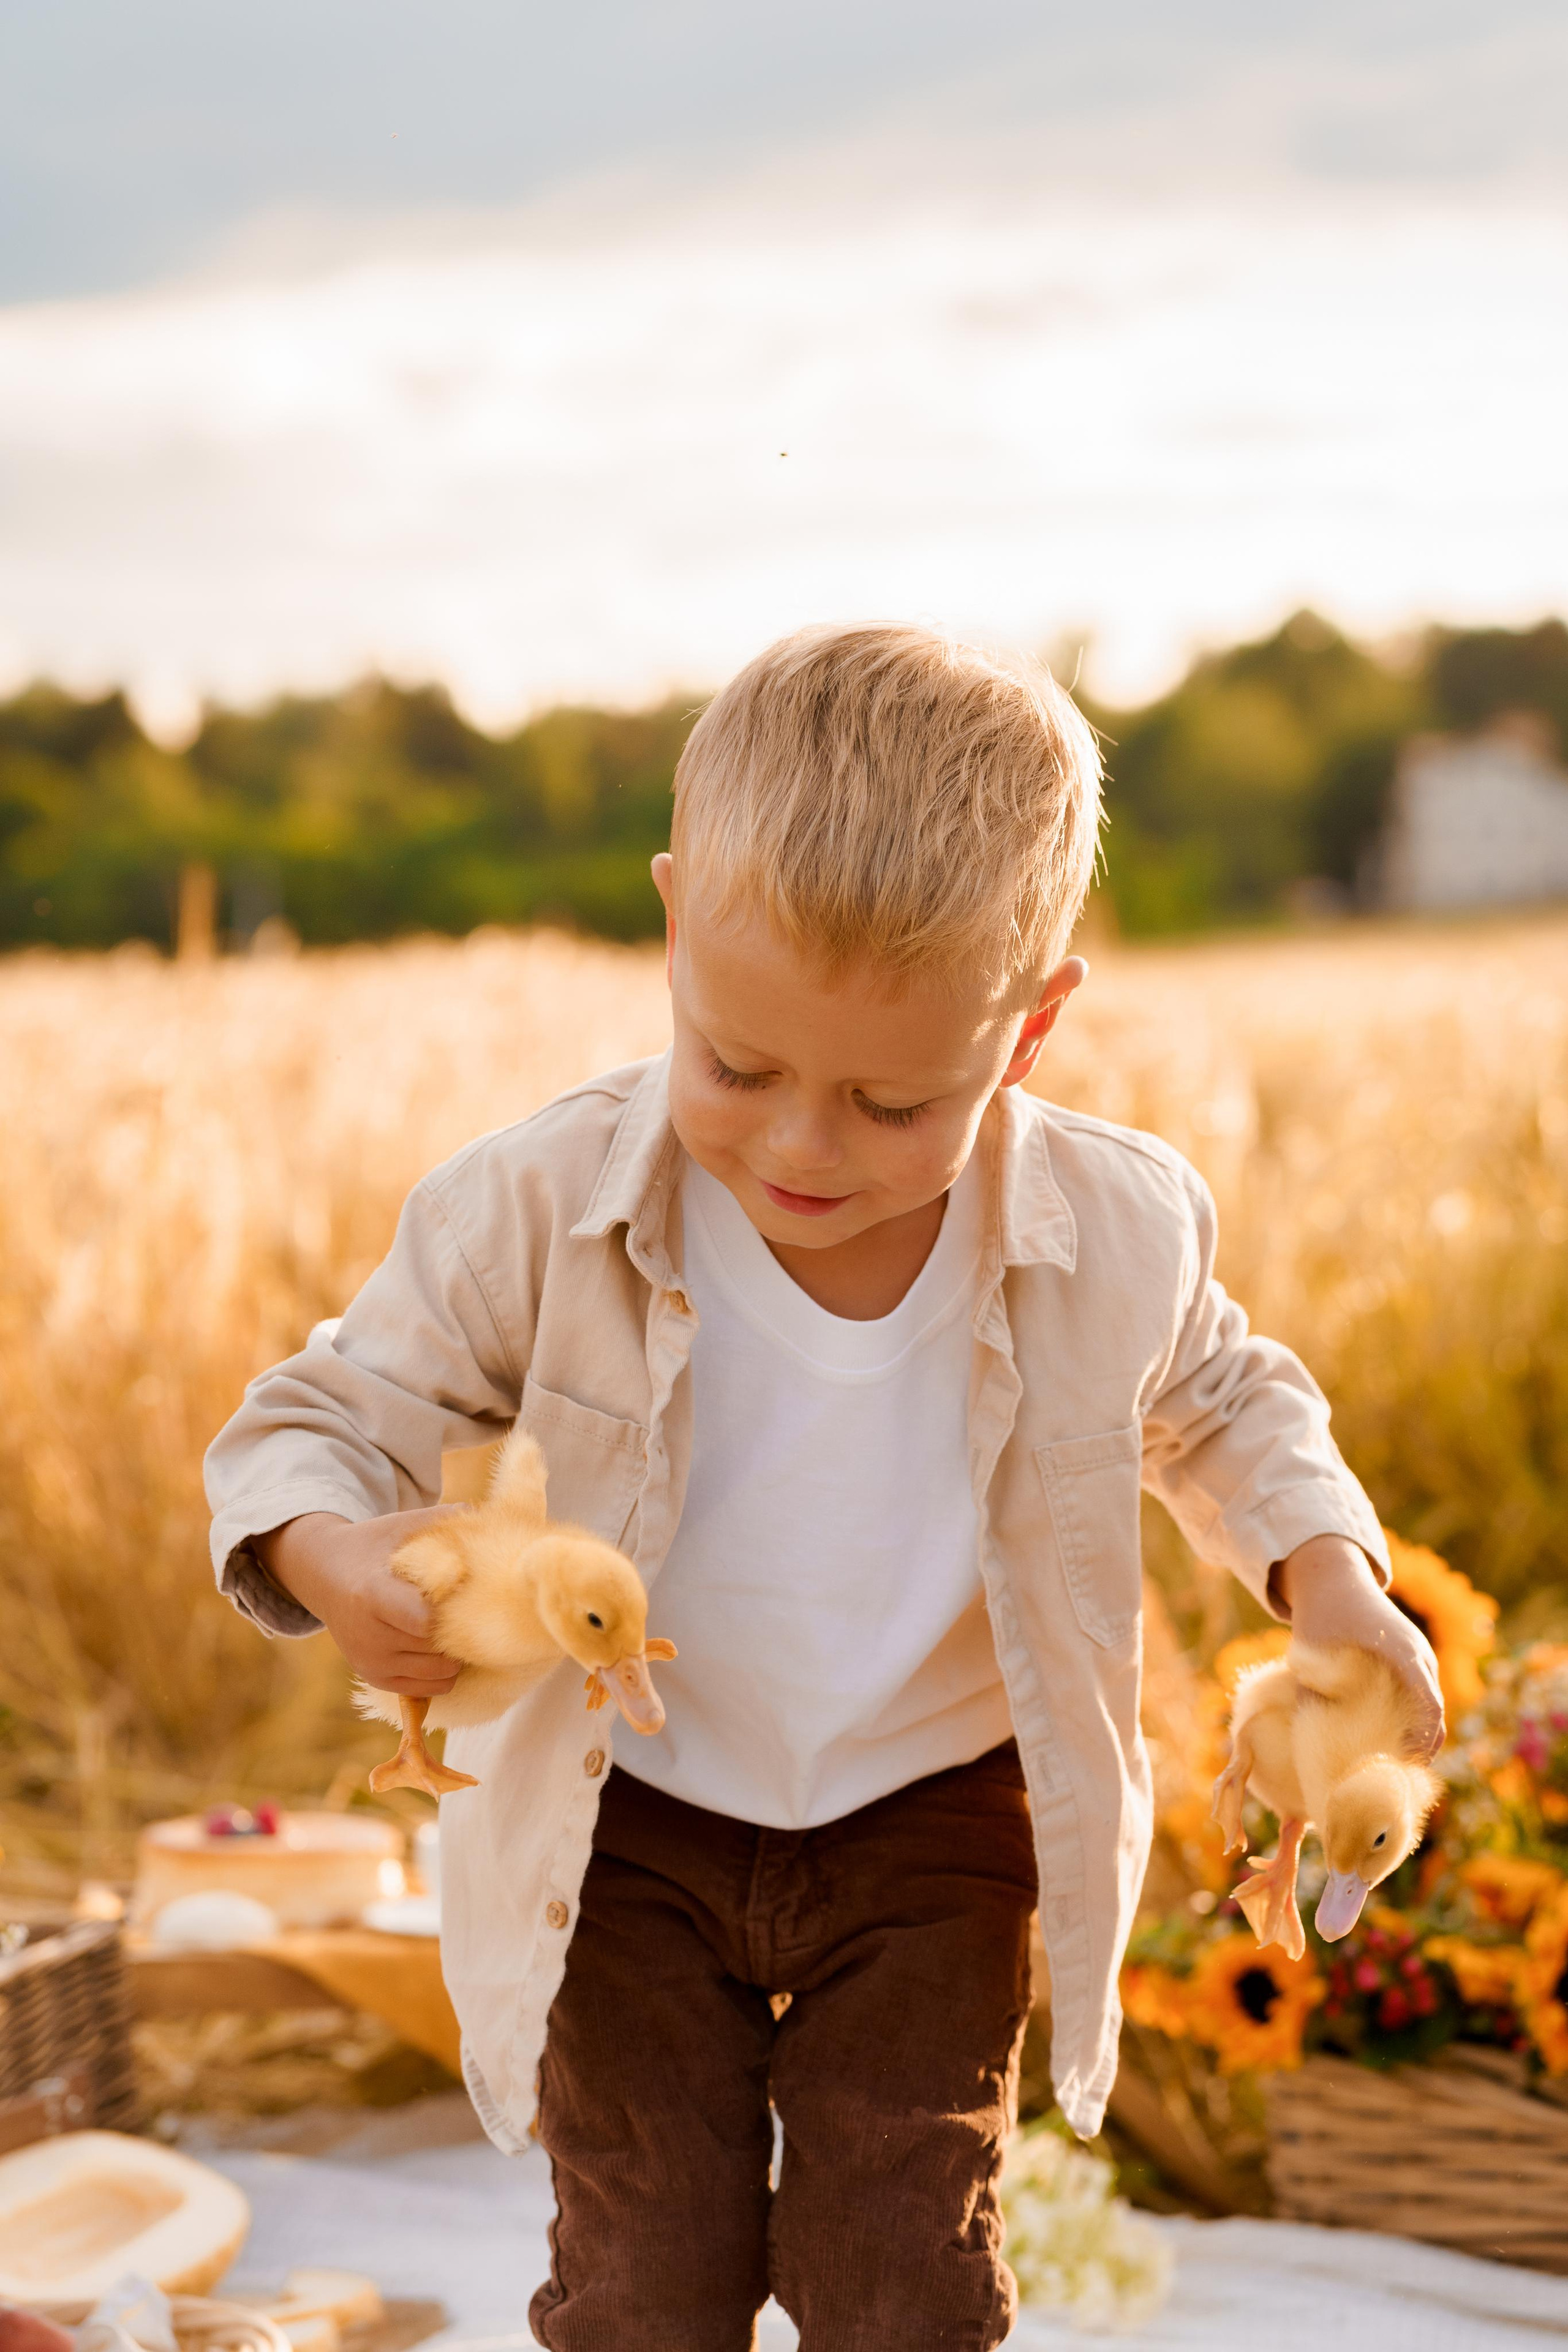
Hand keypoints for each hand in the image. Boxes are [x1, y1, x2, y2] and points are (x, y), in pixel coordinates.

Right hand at [256, 1509, 461, 1695]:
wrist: (325, 1574)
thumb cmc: (375, 1546)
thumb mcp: (402, 1526)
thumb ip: (444, 1520)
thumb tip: (488, 1519)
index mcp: (373, 1596)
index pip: (425, 1622)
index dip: (454, 1610)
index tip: (462, 1591)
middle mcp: (368, 1637)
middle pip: (438, 1648)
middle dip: (463, 1631)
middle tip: (473, 1610)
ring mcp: (370, 1662)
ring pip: (441, 1673)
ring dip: (456, 1653)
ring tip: (456, 1626)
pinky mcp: (375, 1678)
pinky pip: (431, 1688)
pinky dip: (444, 1671)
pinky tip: (442, 1644)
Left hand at [1271, 1532, 1444, 1758]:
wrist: (1329, 1579)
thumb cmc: (1317, 1622)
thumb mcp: (1311, 1665)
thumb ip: (1318, 1708)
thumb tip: (1313, 1759)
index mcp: (1402, 1655)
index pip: (1428, 1711)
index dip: (1420, 1746)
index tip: (1402, 1773)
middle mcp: (1419, 1654)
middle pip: (1434, 1715)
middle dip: (1420, 1750)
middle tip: (1397, 1782)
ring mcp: (1420, 1653)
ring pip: (1430, 1706)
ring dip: (1417, 1736)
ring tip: (1393, 1767)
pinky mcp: (1413, 1654)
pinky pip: (1421, 1693)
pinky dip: (1412, 1718)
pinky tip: (1389, 1738)